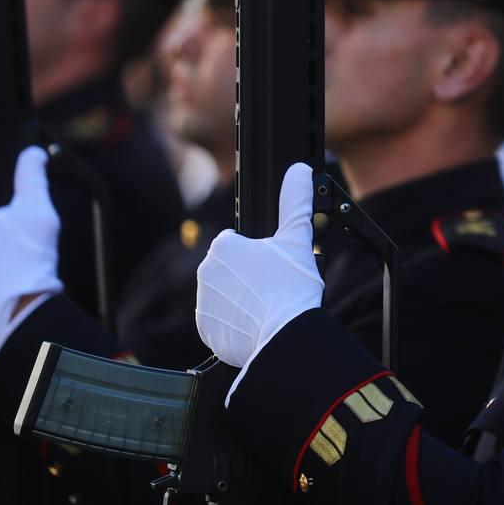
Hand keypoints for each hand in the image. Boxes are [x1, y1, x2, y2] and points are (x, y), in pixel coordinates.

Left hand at [196, 163, 322, 372]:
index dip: (259, 254)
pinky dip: (235, 323)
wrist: (285, 335)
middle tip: (274, 287)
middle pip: (231, 269)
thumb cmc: (292, 286)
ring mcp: (204, 302)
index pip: (237, 243)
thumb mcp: (298, 238)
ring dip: (242, 299)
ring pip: (226, 294)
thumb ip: (296, 201)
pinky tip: (257, 324)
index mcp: (224, 246)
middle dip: (248, 276)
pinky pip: (220, 322)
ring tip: (268, 307)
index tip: (274, 267)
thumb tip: (299, 169)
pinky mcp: (206, 330)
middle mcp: (206, 271)